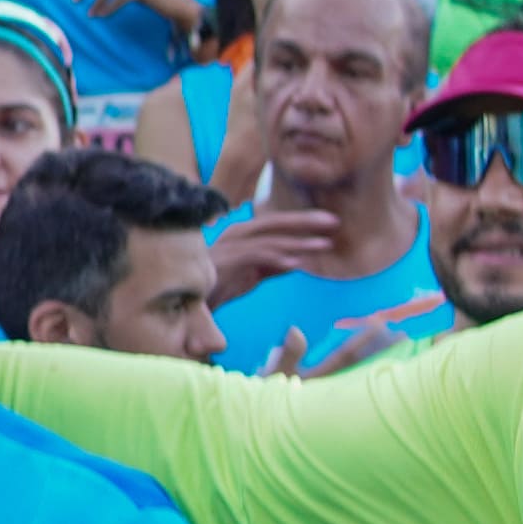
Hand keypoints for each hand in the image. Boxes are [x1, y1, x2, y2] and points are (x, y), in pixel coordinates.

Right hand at [205, 195, 342, 294]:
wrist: (188, 301)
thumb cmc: (217, 286)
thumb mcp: (252, 274)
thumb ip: (273, 266)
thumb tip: (298, 261)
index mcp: (244, 235)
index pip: (278, 224)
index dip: (304, 222)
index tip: (329, 223)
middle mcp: (238, 234)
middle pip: (276, 223)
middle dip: (306, 222)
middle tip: (334, 222)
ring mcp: (232, 246)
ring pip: (271, 241)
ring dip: (299, 243)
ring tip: (323, 245)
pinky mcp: (228, 261)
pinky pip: (257, 257)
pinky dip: (277, 259)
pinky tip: (296, 264)